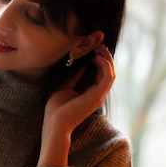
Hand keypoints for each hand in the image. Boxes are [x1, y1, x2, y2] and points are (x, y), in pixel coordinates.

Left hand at [38, 44, 114, 166]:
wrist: (55, 123)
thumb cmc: (57, 109)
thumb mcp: (64, 87)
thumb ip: (74, 77)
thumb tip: (80, 65)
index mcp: (90, 92)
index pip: (100, 72)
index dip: (99, 58)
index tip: (92, 46)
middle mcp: (97, 93)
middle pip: (108, 71)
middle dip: (105, 55)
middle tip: (98, 43)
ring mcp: (99, 95)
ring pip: (111, 73)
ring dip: (106, 58)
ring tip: (98, 47)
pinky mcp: (97, 96)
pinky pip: (108, 77)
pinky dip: (105, 65)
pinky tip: (97, 57)